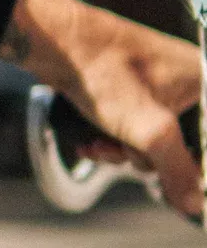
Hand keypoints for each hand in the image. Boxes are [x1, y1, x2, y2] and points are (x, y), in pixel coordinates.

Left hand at [2, 0, 201, 217]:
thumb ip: (177, 170)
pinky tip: (92, 141)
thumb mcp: (150, 130)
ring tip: (102, 143)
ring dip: (125, 151)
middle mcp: (191, 82)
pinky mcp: (133, 92)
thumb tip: (194, 205)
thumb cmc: (107, 72)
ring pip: (154, 139)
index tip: (177, 184)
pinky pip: (133, 128)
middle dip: (149, 157)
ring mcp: (161, 86)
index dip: (194, 166)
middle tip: (126, 151)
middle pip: (185, 143)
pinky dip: (114, 140)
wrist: (56, 42)